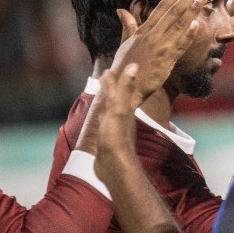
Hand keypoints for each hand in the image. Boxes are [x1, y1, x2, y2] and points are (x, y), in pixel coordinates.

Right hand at [93, 63, 141, 183]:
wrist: (114, 166)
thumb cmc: (116, 138)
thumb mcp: (120, 110)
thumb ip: (124, 89)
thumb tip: (134, 66)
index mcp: (123, 109)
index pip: (118, 90)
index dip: (113, 80)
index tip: (108, 69)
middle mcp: (121, 117)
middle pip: (115, 98)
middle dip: (111, 87)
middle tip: (105, 76)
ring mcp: (114, 128)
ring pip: (110, 110)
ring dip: (106, 101)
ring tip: (102, 94)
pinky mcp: (107, 139)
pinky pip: (104, 123)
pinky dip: (101, 116)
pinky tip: (99, 119)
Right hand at [110, 0, 209, 103]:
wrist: (123, 89)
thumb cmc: (124, 67)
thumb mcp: (125, 43)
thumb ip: (128, 26)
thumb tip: (122, 10)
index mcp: (143, 30)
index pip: (163, 6)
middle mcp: (152, 35)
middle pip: (174, 10)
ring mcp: (160, 47)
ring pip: (179, 24)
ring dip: (192, 9)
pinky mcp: (166, 60)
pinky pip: (179, 45)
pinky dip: (188, 35)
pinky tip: (197, 24)